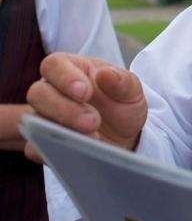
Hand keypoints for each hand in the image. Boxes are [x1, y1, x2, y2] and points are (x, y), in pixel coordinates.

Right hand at [25, 53, 147, 159]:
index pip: (55, 65)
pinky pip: (31, 148)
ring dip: (60, 130)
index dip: (65, 77)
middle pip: (39, 93)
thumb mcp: (131, 92)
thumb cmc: (122, 106)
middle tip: (93, 122)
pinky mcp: (42, 144)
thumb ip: (123, 81)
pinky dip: (47, 151)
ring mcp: (44, 118)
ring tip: (91, 139)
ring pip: (34, 120)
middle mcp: (52, 91)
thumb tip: (106, 74)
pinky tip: (69, 154)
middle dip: (65, 108)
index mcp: (72, 69)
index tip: (85, 92)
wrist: (123, 137)